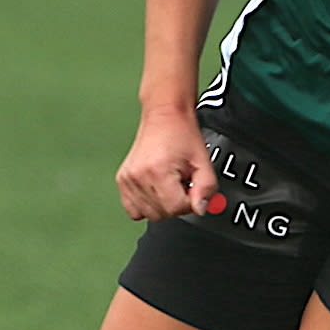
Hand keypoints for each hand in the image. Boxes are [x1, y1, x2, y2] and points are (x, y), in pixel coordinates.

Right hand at [117, 109, 216, 223]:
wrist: (165, 115)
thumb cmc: (181, 134)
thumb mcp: (203, 161)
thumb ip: (207, 188)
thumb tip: (200, 209)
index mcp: (158, 171)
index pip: (176, 208)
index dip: (190, 202)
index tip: (192, 189)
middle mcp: (138, 177)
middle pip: (162, 214)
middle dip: (176, 204)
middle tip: (181, 185)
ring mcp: (128, 180)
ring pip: (148, 214)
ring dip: (162, 205)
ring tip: (169, 184)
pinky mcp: (122, 181)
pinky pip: (133, 209)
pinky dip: (146, 205)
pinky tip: (156, 191)